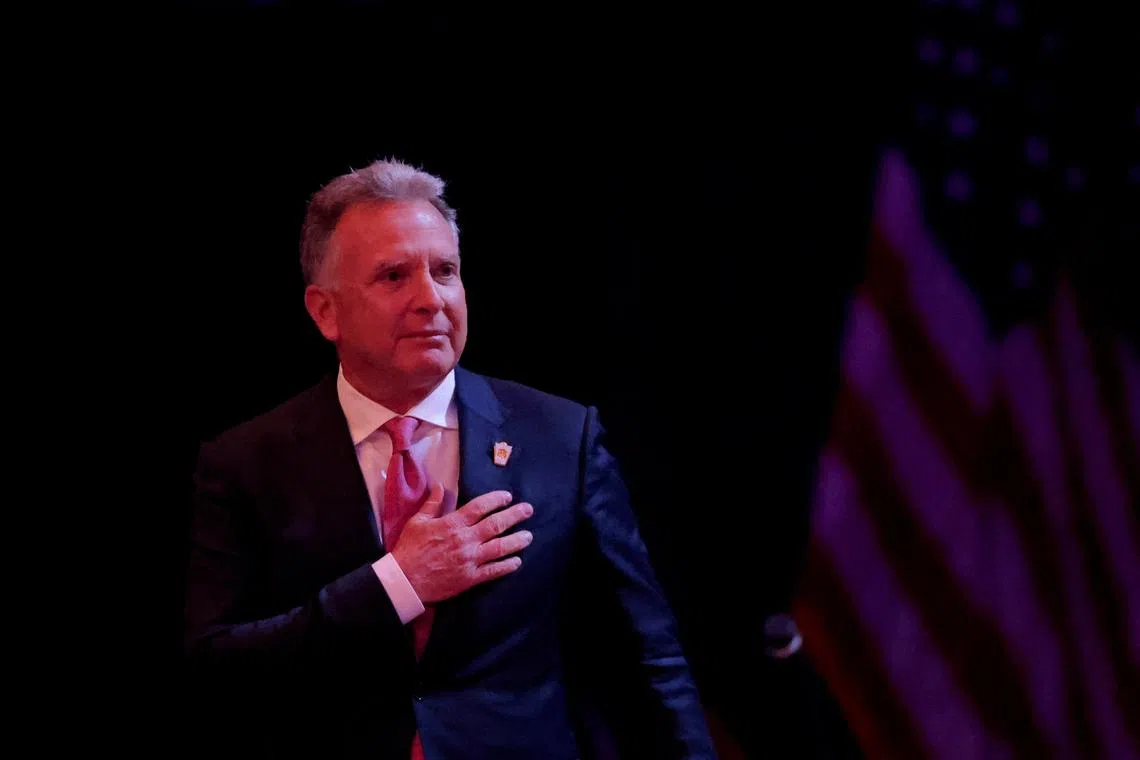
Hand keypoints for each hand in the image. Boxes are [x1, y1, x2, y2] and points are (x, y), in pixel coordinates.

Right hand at [390, 485, 533, 604]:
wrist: (404, 581)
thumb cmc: (409, 549)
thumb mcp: (417, 521)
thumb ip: (432, 503)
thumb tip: (440, 485)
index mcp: (452, 524)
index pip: (479, 507)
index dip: (496, 500)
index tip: (507, 496)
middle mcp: (464, 540)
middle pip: (495, 525)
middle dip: (514, 516)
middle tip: (528, 510)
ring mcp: (469, 560)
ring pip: (499, 548)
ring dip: (516, 541)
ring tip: (529, 536)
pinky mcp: (470, 578)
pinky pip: (493, 571)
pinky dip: (507, 566)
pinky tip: (517, 561)